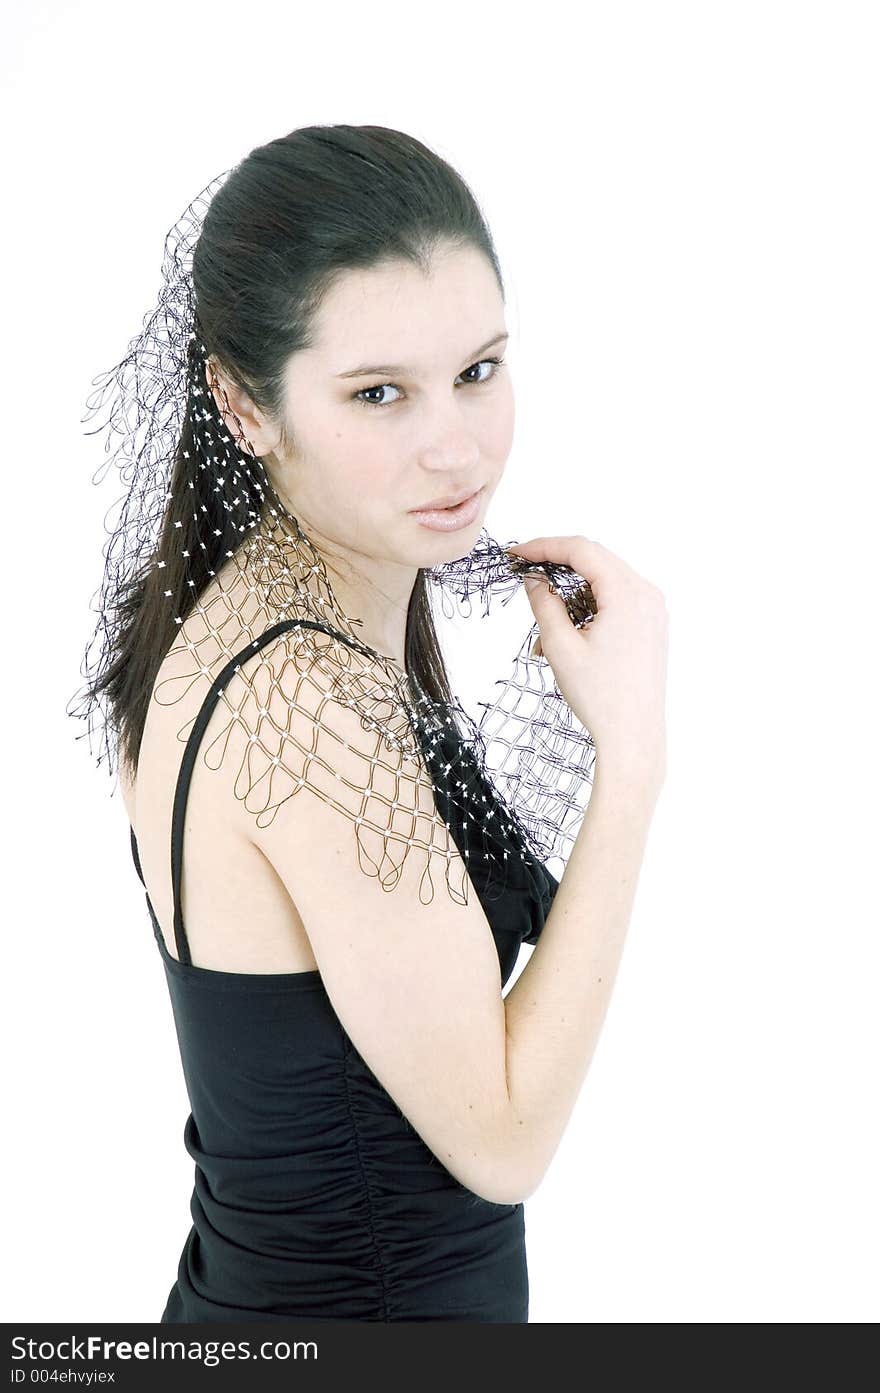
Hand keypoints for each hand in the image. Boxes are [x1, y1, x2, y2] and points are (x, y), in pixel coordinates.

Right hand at [509, 536, 668, 775]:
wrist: (634, 737)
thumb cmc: (601, 697)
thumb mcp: (560, 646)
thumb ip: (544, 604)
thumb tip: (535, 580)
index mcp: (628, 593)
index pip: (581, 550)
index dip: (544, 546)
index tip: (516, 554)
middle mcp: (647, 595)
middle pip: (595, 561)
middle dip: (556, 567)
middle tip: (524, 574)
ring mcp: (653, 611)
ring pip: (603, 583)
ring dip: (570, 596)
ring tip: (544, 631)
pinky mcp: (651, 627)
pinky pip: (615, 602)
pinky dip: (588, 610)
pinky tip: (566, 637)